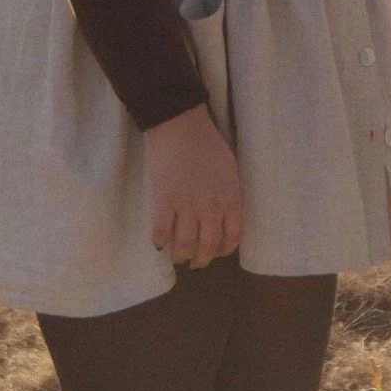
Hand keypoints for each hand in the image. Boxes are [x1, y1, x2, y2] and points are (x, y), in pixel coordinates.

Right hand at [144, 104, 242, 267]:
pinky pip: (161, 233)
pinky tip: (159, 243)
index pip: (232, 237)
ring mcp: (187, 206)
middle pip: (208, 247)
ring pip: (185, 246)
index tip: (216, 253)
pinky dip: (160, 242)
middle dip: (201, 260)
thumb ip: (229, 195)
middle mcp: (211, 208)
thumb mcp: (229, 171)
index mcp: (231, 199)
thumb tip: (225, 215)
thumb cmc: (207, 144)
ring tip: (177, 256)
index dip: (223, 250)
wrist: (181, 126)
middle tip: (195, 263)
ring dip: (181, 256)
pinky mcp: (165, 202)